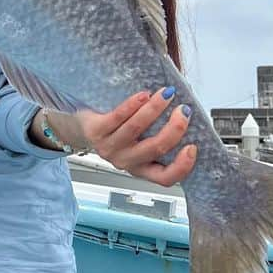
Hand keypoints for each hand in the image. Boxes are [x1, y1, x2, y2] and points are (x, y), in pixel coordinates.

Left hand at [76, 90, 196, 185]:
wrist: (81, 127)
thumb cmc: (117, 132)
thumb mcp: (140, 140)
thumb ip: (159, 134)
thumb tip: (187, 114)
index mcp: (141, 167)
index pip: (165, 178)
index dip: (182, 166)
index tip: (192, 146)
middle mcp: (126, 161)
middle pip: (154, 149)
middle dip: (174, 129)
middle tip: (184, 111)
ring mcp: (109, 148)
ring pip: (136, 129)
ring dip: (155, 109)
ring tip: (166, 94)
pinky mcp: (96, 132)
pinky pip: (117, 117)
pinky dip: (133, 104)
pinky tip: (144, 95)